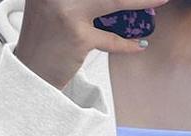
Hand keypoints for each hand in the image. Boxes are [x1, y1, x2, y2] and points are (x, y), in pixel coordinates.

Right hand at [14, 0, 170, 89]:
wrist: (32, 74)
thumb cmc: (47, 41)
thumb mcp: (53, 7)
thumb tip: (120, 3)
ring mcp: (67, 11)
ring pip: (113, 2)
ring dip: (141, 3)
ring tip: (158, 1)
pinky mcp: (78, 36)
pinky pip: (111, 39)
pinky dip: (128, 44)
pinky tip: (140, 45)